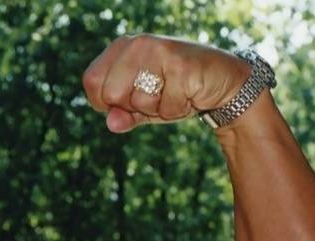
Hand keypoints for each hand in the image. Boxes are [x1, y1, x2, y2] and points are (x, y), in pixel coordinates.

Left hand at [82, 34, 250, 132]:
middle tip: (157, 96)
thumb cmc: (177, 93)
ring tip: (175, 92)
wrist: (224, 84)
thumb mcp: (144, 107)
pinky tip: (189, 94)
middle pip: (111, 94)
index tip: (127, 101)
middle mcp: (137, 43)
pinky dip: (177, 110)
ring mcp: (159, 50)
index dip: (105, 102)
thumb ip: (123, 115)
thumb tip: (112, 123)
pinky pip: (165, 107)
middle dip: (133, 107)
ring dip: (158, 108)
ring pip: (138, 101)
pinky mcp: (180, 65)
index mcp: (122, 47)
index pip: (91, 81)